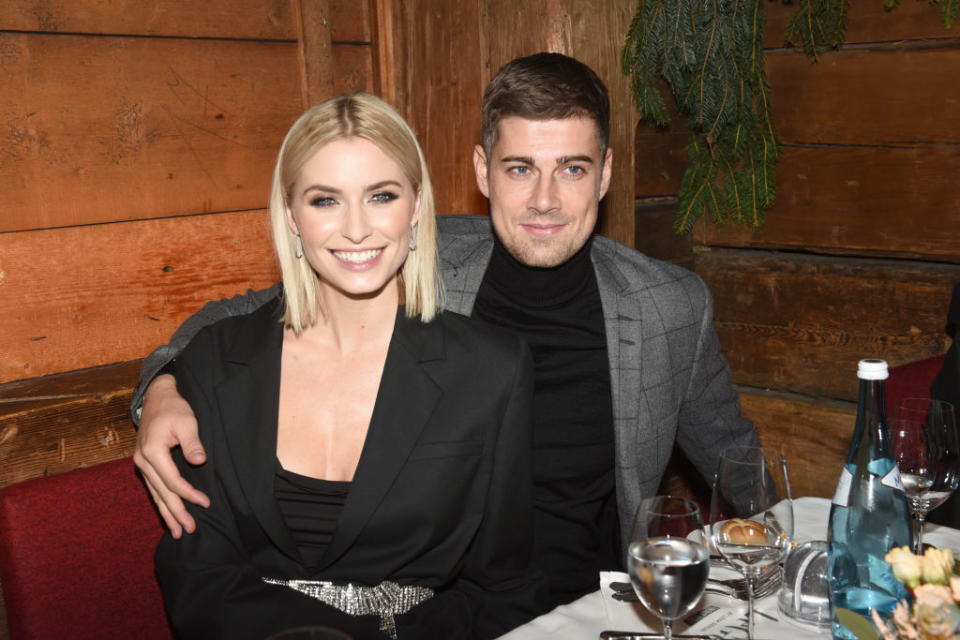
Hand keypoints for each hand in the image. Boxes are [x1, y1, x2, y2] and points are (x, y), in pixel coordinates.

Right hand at [133, 374, 209, 537]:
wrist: (157, 398)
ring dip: (167, 513)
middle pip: (161, 493)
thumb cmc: (174, 408)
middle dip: (176, 513)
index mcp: (152, 451)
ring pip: (155, 494)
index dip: (189, 494)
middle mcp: (142, 461)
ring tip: (178, 531)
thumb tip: (199, 461)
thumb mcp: (187, 421)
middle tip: (189, 530)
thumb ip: (192, 442)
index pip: (172, 480)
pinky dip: (161, 502)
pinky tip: (168, 514)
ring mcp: (142, 464)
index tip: (205, 503)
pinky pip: (153, 488)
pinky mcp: (145, 464)